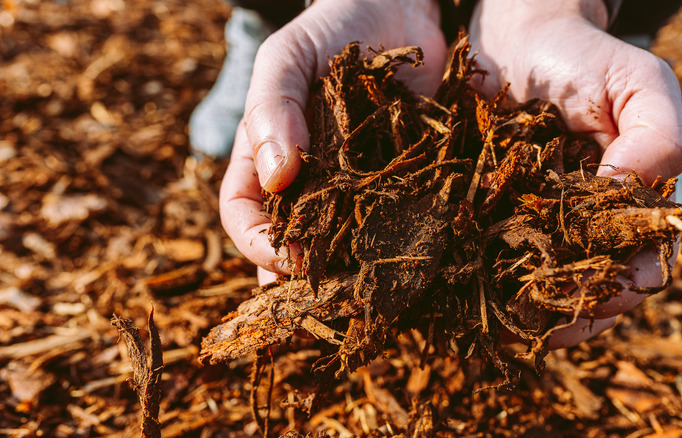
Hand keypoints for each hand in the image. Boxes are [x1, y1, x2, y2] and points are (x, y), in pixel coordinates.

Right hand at [219, 0, 446, 281]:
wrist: (396, 8)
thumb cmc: (329, 29)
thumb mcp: (287, 58)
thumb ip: (272, 107)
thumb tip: (276, 177)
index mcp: (265, 159)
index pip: (244, 216)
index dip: (257, 243)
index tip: (285, 257)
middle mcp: (308, 183)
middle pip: (293, 243)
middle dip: (305, 275)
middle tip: (330, 298)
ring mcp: (355, 187)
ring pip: (345, 244)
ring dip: (352, 272)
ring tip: (369, 294)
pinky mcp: (403, 181)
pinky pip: (397, 220)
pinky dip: (402, 244)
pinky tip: (415, 261)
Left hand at [469, 0, 681, 346]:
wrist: (513, 38)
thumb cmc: (580, 56)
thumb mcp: (636, 84)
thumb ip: (655, 139)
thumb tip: (629, 205)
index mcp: (632, 203)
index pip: (644, 262)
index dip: (626, 286)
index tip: (600, 297)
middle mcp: (590, 224)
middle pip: (593, 288)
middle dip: (574, 313)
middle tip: (543, 327)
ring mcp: (541, 225)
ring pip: (544, 286)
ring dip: (530, 313)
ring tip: (506, 330)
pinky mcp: (494, 218)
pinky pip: (495, 262)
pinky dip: (489, 286)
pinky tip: (473, 304)